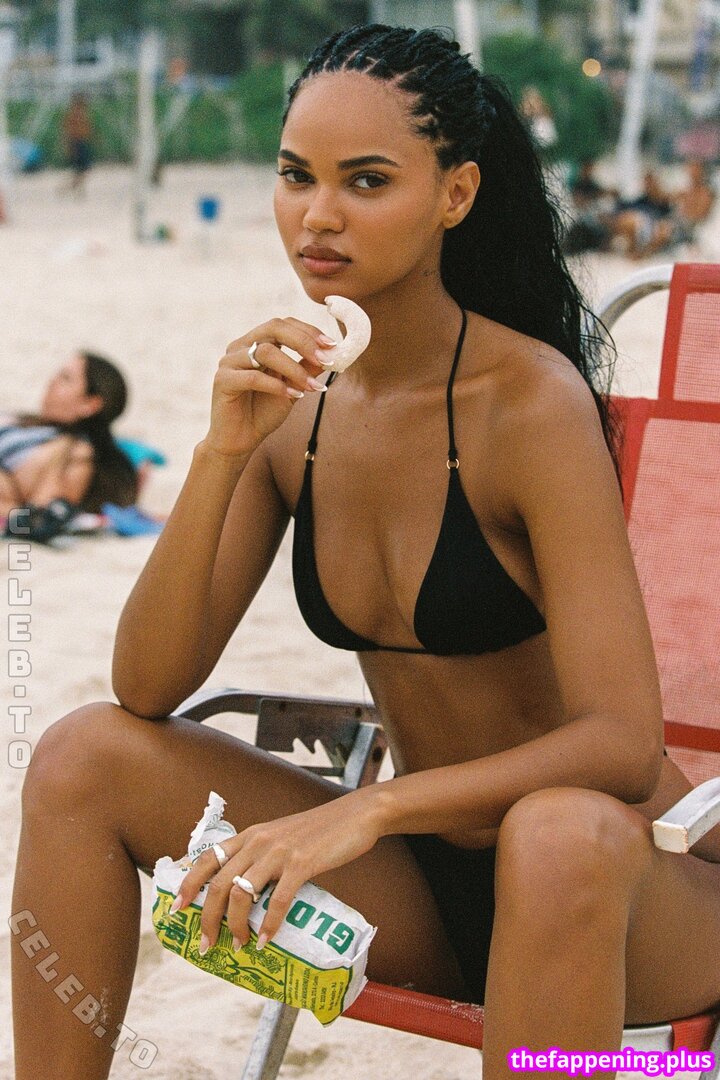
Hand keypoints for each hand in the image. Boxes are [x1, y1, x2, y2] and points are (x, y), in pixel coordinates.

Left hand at [170, 790, 380, 953]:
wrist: (354, 815)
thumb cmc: (319, 831)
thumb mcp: (281, 837)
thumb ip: (263, 856)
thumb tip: (249, 893)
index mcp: (250, 834)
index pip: (208, 858)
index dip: (189, 884)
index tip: (177, 908)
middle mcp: (258, 840)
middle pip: (220, 883)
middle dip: (207, 918)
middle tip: (205, 944)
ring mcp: (279, 852)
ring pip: (243, 894)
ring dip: (236, 926)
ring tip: (238, 945)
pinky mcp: (301, 863)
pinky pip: (278, 900)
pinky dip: (269, 924)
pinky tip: (266, 940)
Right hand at [202, 317, 336, 459]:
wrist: (240, 441)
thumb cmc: (263, 412)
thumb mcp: (292, 388)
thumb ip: (306, 370)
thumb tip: (330, 355)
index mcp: (256, 343)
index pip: (284, 325)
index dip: (309, 331)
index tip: (332, 345)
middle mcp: (241, 346)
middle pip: (273, 328)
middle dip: (303, 342)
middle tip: (324, 358)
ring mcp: (229, 361)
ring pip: (264, 352)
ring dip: (293, 368)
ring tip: (310, 386)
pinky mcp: (223, 380)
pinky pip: (253, 377)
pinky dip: (276, 386)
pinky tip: (292, 396)